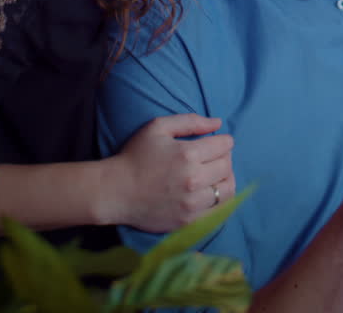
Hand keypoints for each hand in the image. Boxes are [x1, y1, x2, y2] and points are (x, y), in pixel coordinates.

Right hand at [107, 114, 234, 231]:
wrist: (115, 191)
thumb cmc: (135, 156)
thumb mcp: (158, 127)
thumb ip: (190, 121)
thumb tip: (218, 123)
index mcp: (188, 154)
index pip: (225, 145)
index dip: (223, 141)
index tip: (216, 143)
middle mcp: (193, 180)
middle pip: (227, 166)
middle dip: (224, 158)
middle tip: (213, 158)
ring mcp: (192, 203)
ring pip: (228, 189)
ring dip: (225, 179)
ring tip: (214, 175)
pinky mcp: (189, 221)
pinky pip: (219, 211)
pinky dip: (219, 200)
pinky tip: (209, 192)